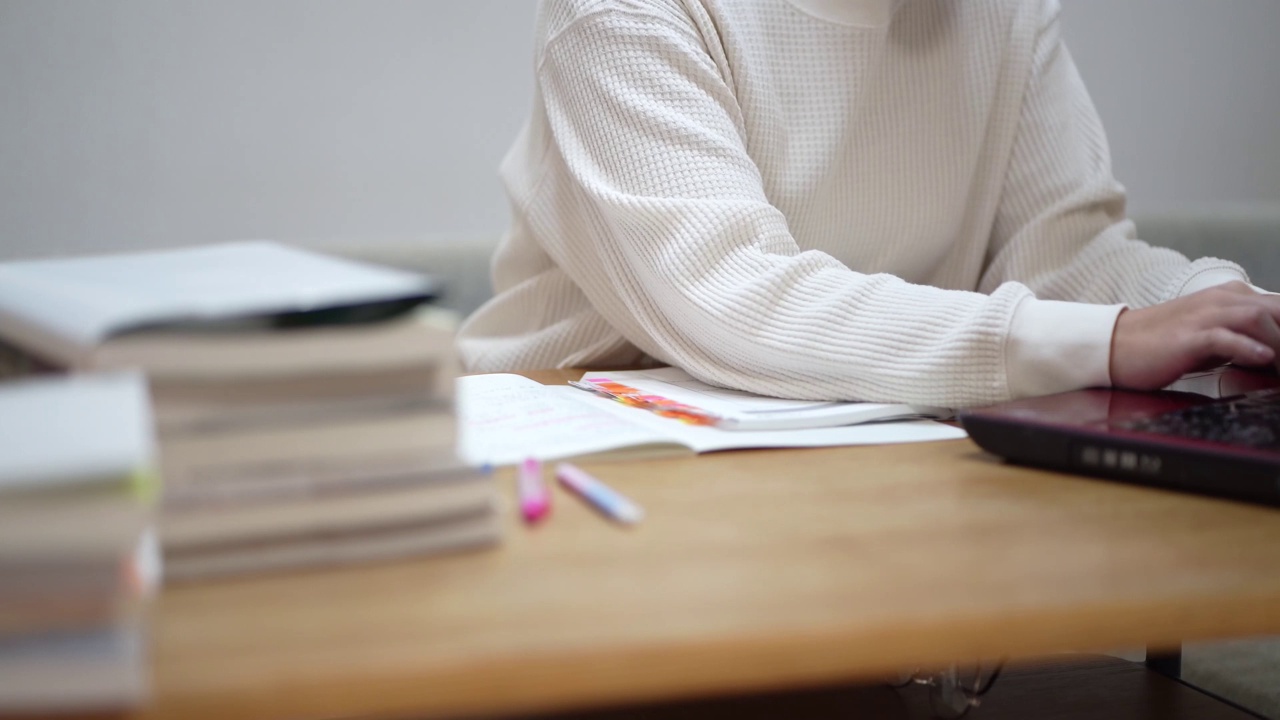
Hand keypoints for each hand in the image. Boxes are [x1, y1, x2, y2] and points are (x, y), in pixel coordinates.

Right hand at [1110, 281, 1279, 390]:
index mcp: (1228, 297)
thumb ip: (1240, 341)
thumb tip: (1270, 357)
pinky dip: (1248, 347)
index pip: (1278, 308)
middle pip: (1277, 309)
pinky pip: (1224, 337)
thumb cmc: (1159, 346)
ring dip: (1279, 343)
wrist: (1113, 345)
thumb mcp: (1209, 338)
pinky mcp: (1187, 336)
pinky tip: (1263, 359)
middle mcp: (1220, 300)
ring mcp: (1203, 316)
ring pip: (1258, 319)